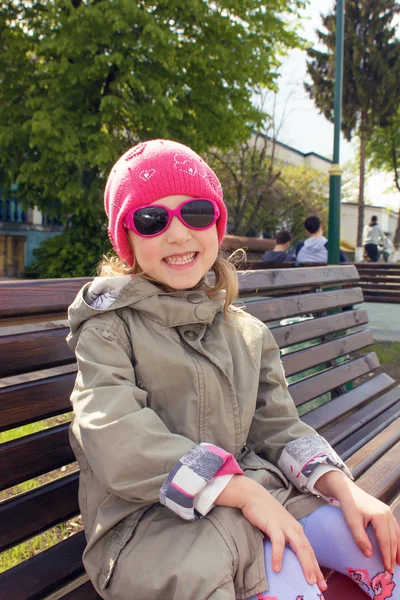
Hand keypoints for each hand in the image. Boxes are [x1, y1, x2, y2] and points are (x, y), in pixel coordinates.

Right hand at [215, 475, 326, 591]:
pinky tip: (277, 568)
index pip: (309, 551)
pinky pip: (278, 542)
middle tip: (321, 586)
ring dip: (305, 564)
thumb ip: (285, 539)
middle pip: (308, 550)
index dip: (316, 567)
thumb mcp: (279, 526)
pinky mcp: (273, 524)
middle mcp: (294, 528)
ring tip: (308, 580)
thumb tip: (286, 558)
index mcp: (296, 530)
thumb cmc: (265, 513)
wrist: (253, 495)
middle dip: (315, 569)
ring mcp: (285, 526)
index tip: (322, 583)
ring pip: (300, 547)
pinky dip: (278, 556)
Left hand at [316, 471, 399, 571]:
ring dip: (397, 549)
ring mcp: (388, 512)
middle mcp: (387, 514)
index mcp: (380, 516)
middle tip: (391, 570)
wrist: (347, 491)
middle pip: (393, 539)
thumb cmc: (349, 506)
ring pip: (397, 534)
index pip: (386, 541)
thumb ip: (360, 539)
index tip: (386, 568)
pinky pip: (395, 528)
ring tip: (397, 563)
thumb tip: (369, 555)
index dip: (386, 556)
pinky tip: (396, 548)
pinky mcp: (386, 512)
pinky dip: (396, 540)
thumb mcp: (352, 523)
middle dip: (393, 555)